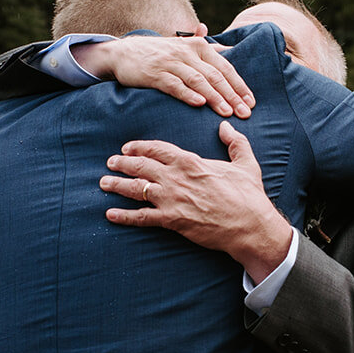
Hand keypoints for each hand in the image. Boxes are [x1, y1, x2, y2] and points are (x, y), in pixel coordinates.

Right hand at [76, 37, 253, 117]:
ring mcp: (171, 63)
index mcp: (198, 46)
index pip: (225, 66)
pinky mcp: (155, 74)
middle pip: (215, 75)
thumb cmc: (159, 53)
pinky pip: (174, 85)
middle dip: (232, 95)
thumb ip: (206, 47)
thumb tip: (229, 49)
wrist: (124, 53)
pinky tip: (200, 104)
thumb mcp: (183, 45)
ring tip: (227, 113)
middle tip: (245, 113)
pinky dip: (188, 94)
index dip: (239, 85)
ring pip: (198, 81)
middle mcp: (187, 52)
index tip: (251, 102)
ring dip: (215, 97)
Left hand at [102, 122, 293, 282]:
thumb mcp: (246, 163)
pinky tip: (110, 214)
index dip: (139, 147)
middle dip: (122, 163)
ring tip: (104, 182)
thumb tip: (225, 126)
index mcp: (190, 161)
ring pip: (135, 189)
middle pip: (140, 166)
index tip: (127, 148)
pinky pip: (141, 217)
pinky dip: (124, 216)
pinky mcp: (171, 220)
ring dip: (117, 185)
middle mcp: (176, 178)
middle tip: (110, 163)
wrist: (250, 226)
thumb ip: (235, 142)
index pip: (157, 149)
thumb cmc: (249, 196)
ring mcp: (171, 199)